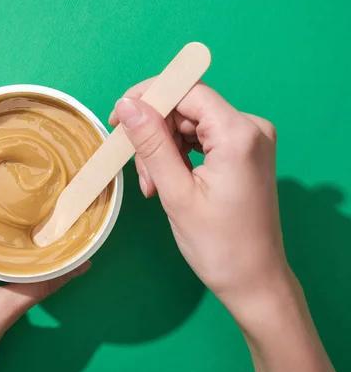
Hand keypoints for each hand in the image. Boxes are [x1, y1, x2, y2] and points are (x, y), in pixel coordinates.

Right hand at [110, 80, 283, 301]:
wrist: (254, 281)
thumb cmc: (218, 245)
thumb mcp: (176, 192)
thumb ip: (151, 143)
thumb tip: (127, 105)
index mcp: (239, 133)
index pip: (186, 90)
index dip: (148, 98)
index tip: (118, 120)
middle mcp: (251, 127)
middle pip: (187, 108)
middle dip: (155, 135)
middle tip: (142, 176)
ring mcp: (250, 140)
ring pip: (190, 125)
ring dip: (164, 150)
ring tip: (154, 188)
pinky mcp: (245, 152)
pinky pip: (202, 139)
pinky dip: (180, 156)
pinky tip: (168, 182)